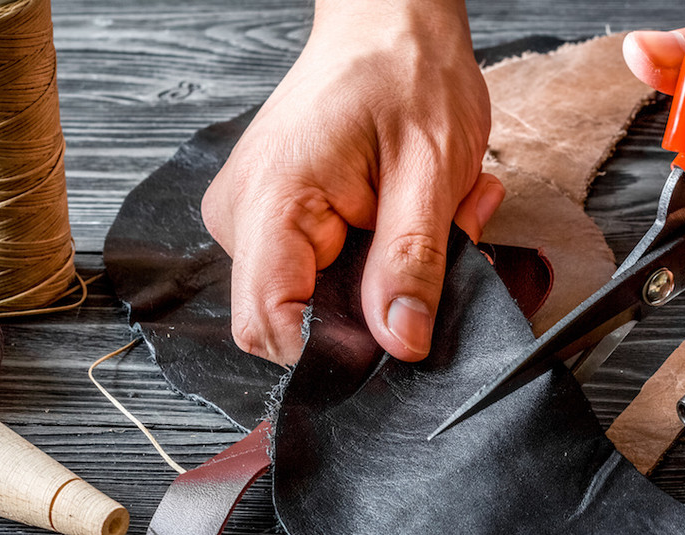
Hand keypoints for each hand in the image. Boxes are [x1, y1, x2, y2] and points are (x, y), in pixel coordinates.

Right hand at [202, 0, 502, 365]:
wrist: (386, 20)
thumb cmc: (406, 71)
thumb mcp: (430, 169)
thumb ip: (412, 263)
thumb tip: (402, 342)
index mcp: (272, 200)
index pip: (268, 322)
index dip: (333, 350)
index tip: (396, 334)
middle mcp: (244, 216)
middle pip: (296, 318)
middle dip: (377, 305)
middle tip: (440, 241)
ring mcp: (254, 219)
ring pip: (317, 299)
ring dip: (385, 276)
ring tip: (430, 214)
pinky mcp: (274, 221)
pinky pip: (320, 273)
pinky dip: (375, 257)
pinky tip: (406, 214)